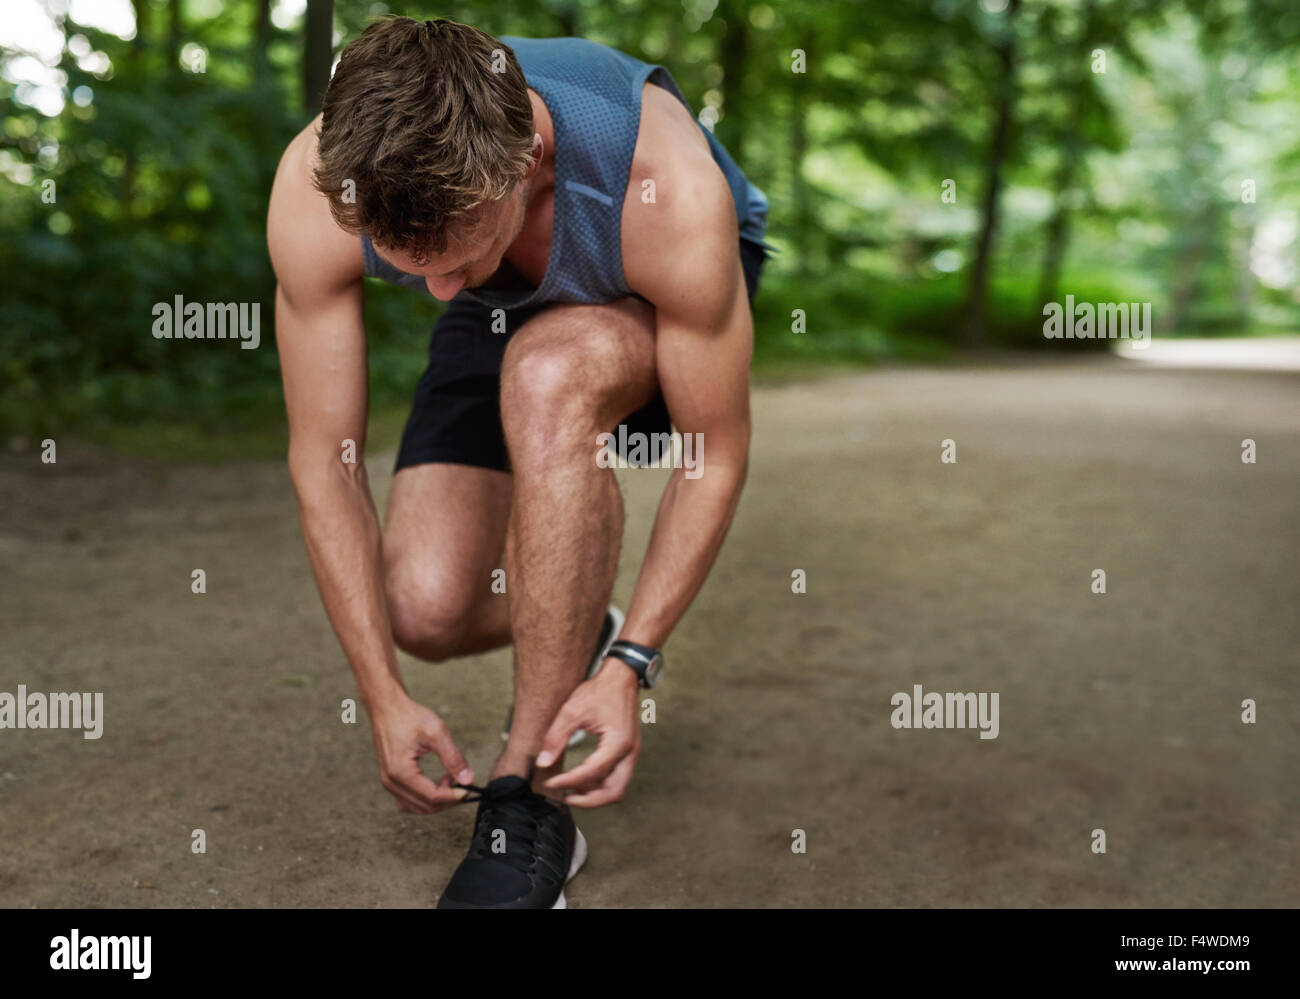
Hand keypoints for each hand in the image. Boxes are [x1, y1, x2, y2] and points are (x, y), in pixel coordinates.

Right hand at [368, 695, 473, 813]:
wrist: (387, 707)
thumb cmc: (409, 716)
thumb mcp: (436, 732)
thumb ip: (453, 757)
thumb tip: (468, 780)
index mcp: (401, 772)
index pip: (432, 797)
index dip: (453, 796)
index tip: (468, 788)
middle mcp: (391, 782)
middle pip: (425, 807)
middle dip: (447, 799)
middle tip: (461, 781)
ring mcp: (388, 783)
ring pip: (417, 807)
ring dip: (437, 799)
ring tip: (449, 778)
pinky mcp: (390, 780)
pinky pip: (408, 801)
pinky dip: (425, 798)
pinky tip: (436, 782)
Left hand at [536, 658, 640, 807]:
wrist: (621, 676)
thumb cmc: (600, 690)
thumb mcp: (573, 710)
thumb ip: (556, 737)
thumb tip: (543, 762)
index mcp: (618, 743)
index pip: (592, 773)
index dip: (569, 782)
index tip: (551, 782)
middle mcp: (629, 752)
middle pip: (613, 792)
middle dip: (589, 801)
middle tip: (566, 798)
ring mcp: (631, 753)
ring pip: (617, 788)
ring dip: (595, 794)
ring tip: (571, 790)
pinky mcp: (628, 752)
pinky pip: (617, 778)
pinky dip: (600, 784)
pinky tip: (582, 779)